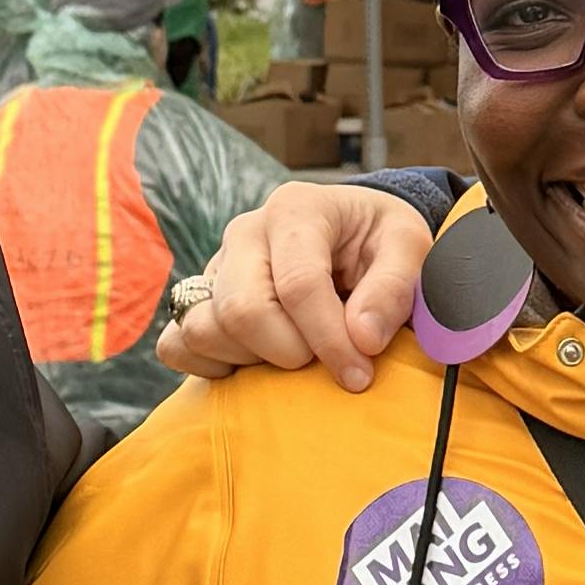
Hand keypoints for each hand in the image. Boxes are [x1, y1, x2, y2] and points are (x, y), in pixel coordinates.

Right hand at [163, 181, 437, 389]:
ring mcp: (216, 267)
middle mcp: (245, 233)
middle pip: (243, 310)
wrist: (353, 235)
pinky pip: (175, 344)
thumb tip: (362, 337)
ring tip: (295, 355)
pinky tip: (252, 366)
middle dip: (289, 352)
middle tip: (327, 363)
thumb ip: (393, 289)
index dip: (329, 339)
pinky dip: (207, 366)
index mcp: (296, 210)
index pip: (298, 284)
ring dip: (251, 361)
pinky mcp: (197, 300)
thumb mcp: (409, 249)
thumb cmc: (381, 242)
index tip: (359, 374)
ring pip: (203, 329)